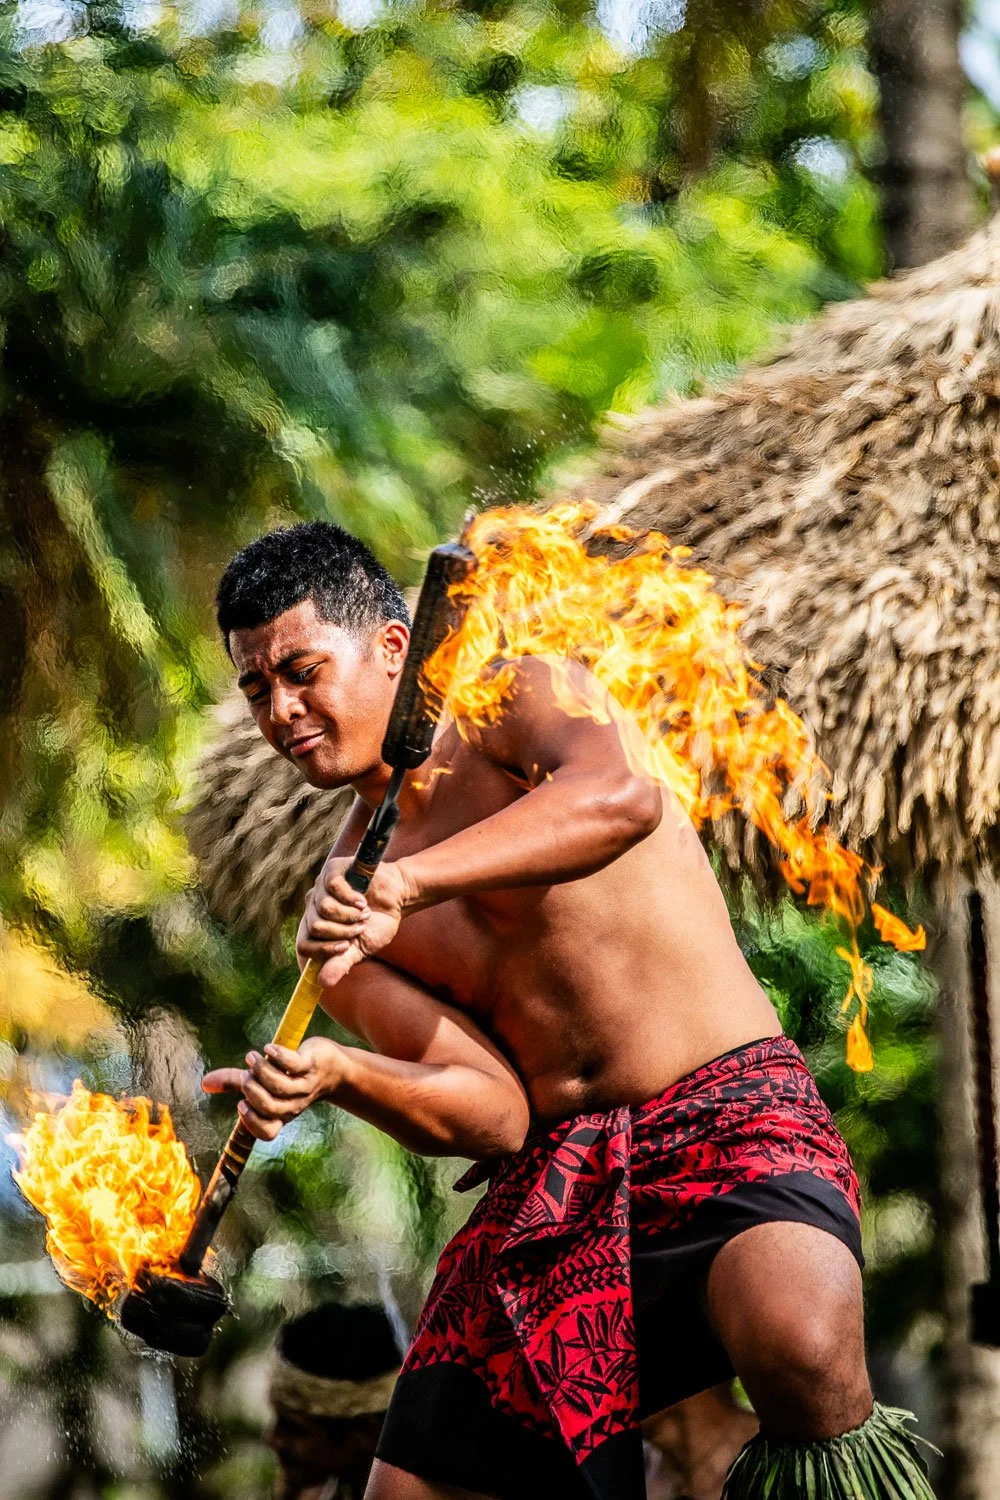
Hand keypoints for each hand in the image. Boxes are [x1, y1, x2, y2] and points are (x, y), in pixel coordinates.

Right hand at [201, 1036, 348, 1141]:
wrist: (334, 1067)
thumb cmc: (293, 1075)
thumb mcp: (263, 1081)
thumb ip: (234, 1082)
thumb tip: (205, 1083)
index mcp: (281, 1114)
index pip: (268, 1132)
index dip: (252, 1122)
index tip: (241, 1104)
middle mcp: (294, 1105)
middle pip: (270, 1107)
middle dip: (252, 1090)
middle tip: (246, 1074)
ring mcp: (304, 1086)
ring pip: (280, 1086)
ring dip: (261, 1070)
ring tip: (252, 1058)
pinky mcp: (311, 1065)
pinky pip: (293, 1064)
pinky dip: (277, 1056)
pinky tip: (269, 1049)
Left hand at [296, 857, 411, 986]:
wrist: (398, 897)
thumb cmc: (377, 924)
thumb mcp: (360, 949)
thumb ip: (341, 964)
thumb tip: (323, 985)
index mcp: (315, 928)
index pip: (304, 945)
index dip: (324, 950)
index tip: (347, 947)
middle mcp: (313, 907)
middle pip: (315, 927)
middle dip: (343, 932)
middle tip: (361, 927)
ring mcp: (320, 887)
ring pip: (324, 908)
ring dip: (350, 915)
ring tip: (364, 912)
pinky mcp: (332, 870)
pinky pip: (332, 888)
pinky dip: (351, 899)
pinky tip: (362, 901)